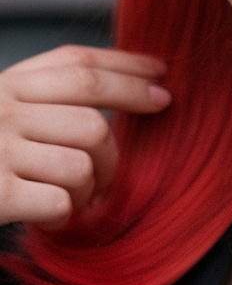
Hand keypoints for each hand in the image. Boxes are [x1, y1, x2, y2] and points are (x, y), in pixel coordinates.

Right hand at [0, 44, 170, 228]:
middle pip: (94, 117)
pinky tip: (48, 220)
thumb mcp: (0, 112)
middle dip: (117, 153)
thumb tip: (118, 96)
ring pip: (84, 160)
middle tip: (112, 177)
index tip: (163, 77)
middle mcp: (1, 108)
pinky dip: (66, 217)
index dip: (127, 67)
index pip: (79, 64)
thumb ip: (43, 101)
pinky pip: (61, 201)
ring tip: (73, 203)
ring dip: (91, 189)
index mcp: (6, 84)